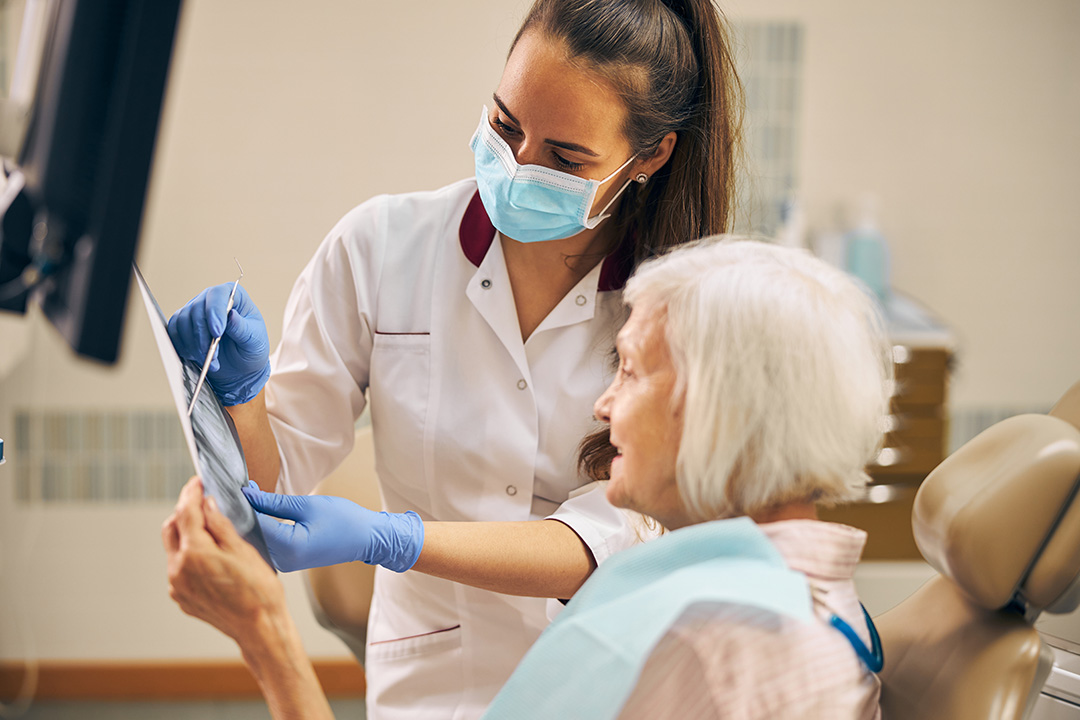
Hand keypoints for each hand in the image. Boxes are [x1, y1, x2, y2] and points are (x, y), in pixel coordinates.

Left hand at [162, 477, 286, 646]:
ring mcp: (178, 586)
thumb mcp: (244, 549)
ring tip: (211, 530)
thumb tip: (207, 503)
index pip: (186, 512)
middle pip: (171, 528)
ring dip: (187, 534)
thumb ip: (220, 524)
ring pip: (174, 549)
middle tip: (203, 501)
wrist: (260, 628)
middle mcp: (178, 569)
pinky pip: (180, 568)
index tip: (198, 481)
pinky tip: (212, 556)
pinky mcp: (182, 598)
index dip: (191, 492)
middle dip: (185, 511)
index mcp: (195, 553)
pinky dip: (190, 555)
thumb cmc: (259, 590)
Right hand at [168, 283, 271, 405]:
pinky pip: (174, 331)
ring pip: (183, 322)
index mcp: (233, 296)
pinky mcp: (183, 324)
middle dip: (203, 336)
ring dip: (194, 345)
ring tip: (210, 361)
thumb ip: (242, 328)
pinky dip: (183, 347)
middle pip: (196, 309)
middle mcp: (211, 299)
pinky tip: (197, 357)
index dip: (215, 312)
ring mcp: (195, 310)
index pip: (218, 294)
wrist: (241, 365)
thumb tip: (231, 315)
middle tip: (213, 356)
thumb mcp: (255, 340)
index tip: (217, 333)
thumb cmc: (251, 348)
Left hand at [242, 482, 423, 573]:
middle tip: (235, 489)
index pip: (253, 523)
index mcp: (289, 547)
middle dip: (241, 512)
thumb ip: (273, 502)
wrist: (366, 539)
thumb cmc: (344, 520)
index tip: (231, 487)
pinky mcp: (287, 562)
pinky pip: (265, 544)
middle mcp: (283, 561)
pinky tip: (256, 511)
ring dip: (248, 519)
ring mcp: (284, 564)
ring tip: (245, 497)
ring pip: (255, 541)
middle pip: (250, 535)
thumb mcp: (308, 504)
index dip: (241, 504)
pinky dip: (258, 527)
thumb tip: (248, 494)